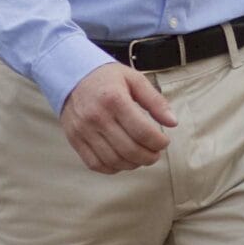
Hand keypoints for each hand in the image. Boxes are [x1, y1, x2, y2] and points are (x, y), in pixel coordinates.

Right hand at [60, 64, 178, 173]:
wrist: (71, 76)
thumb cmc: (107, 78)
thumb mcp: (135, 79)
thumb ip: (155, 101)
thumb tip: (173, 122)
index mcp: (114, 99)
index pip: (142, 132)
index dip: (158, 142)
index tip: (164, 142)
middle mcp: (97, 117)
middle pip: (129, 150)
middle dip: (149, 157)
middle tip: (156, 153)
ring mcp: (83, 131)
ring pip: (113, 161)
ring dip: (133, 164)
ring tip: (142, 157)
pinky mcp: (74, 140)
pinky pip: (95, 164)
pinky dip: (113, 168)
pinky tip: (123, 160)